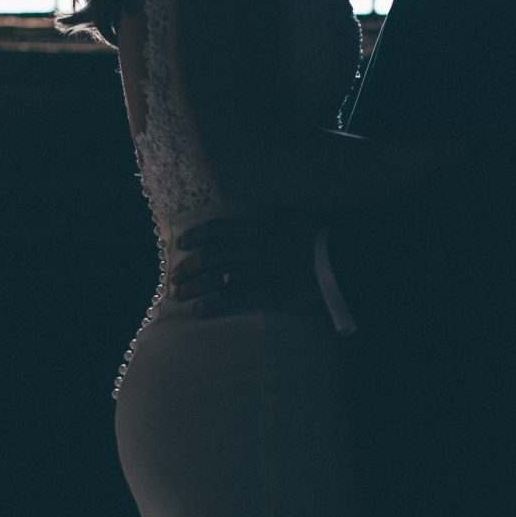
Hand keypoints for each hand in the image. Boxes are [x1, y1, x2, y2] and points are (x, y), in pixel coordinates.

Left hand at [170, 213, 328, 317]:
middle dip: (189, 265)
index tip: (182, 242)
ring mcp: (257, 271)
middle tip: (174, 275)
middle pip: (211, 255)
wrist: (341, 264)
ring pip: (215, 277)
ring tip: (178, 294)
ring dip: (193, 285)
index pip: (219, 230)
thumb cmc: (322, 240)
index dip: (197, 235)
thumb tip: (260, 206)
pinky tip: (198, 310)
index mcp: (259, 227)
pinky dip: (211, 304)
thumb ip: (275, 214)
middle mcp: (253, 247)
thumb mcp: (297, 217)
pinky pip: (231, 298)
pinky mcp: (265, 293)